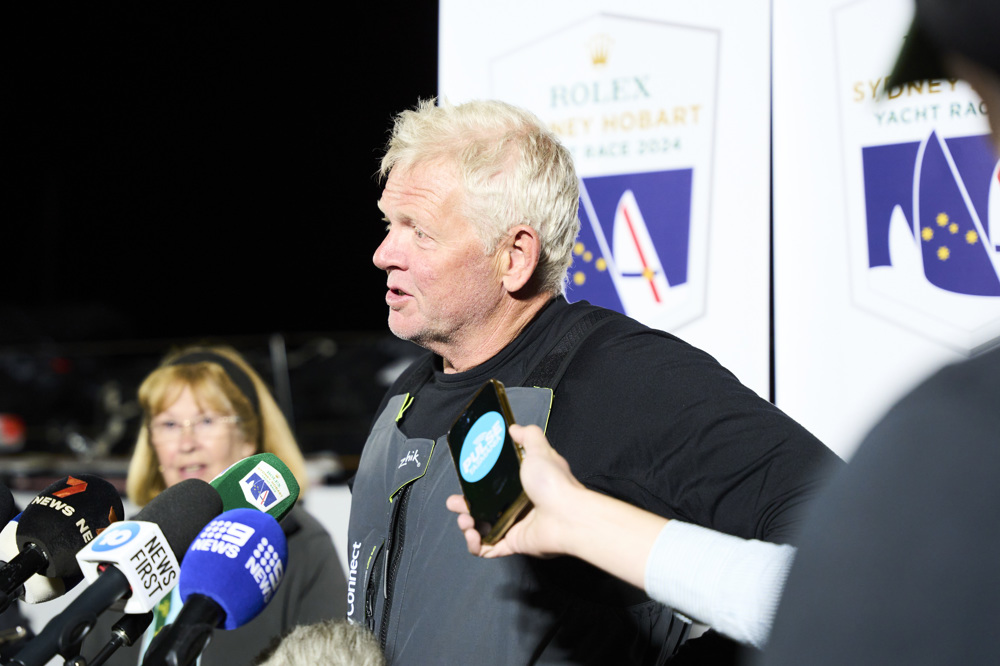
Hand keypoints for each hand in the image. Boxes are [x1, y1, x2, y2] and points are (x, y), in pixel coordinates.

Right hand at [445, 423, 585, 557]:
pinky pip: (488, 549)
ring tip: (465, 520)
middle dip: (464, 506)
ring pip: (483, 529)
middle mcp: (518, 506)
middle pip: (484, 508)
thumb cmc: (554, 484)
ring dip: (467, 525)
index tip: (464, 481)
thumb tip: (514, 427)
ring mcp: (515, 526)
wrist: (567, 516)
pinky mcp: (513, 544)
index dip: (476, 484)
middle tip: (455, 503)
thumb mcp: (539, 451)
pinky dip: (475, 545)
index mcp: (523, 485)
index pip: (494, 485)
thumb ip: (528, 436)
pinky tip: (472, 535)